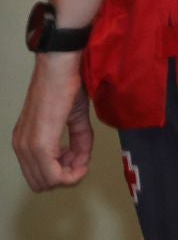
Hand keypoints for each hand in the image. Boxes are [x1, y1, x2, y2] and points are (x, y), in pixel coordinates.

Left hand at [13, 53, 92, 191]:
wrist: (61, 68)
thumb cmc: (67, 85)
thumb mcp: (75, 117)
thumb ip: (79, 141)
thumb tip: (82, 160)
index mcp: (25, 140)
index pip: (38, 174)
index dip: (63, 172)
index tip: (81, 158)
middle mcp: (21, 147)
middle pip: (41, 183)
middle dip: (66, 176)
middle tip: (82, 160)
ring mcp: (28, 147)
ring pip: (46, 182)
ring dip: (69, 175)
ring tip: (82, 158)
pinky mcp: (39, 144)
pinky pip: (53, 174)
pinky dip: (70, 174)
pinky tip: (82, 161)